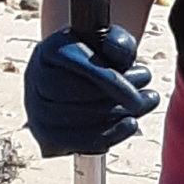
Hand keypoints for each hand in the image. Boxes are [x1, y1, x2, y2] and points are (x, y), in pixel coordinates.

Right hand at [24, 21, 159, 158]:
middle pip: (76, 94)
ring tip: (144, 107)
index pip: (76, 64)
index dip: (111, 78)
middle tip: (148, 95)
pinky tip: (130, 125)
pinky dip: (108, 136)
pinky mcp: (44, 133)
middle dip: (118, 98)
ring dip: (118, 116)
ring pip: (77, 120)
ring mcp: (36, 108)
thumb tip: (117, 51)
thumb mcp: (109, 43)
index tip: (143, 84)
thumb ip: (118, 41)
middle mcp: (35, 78)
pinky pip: (76, 142)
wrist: (75, 80)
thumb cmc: (96, 59)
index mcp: (49, 50)